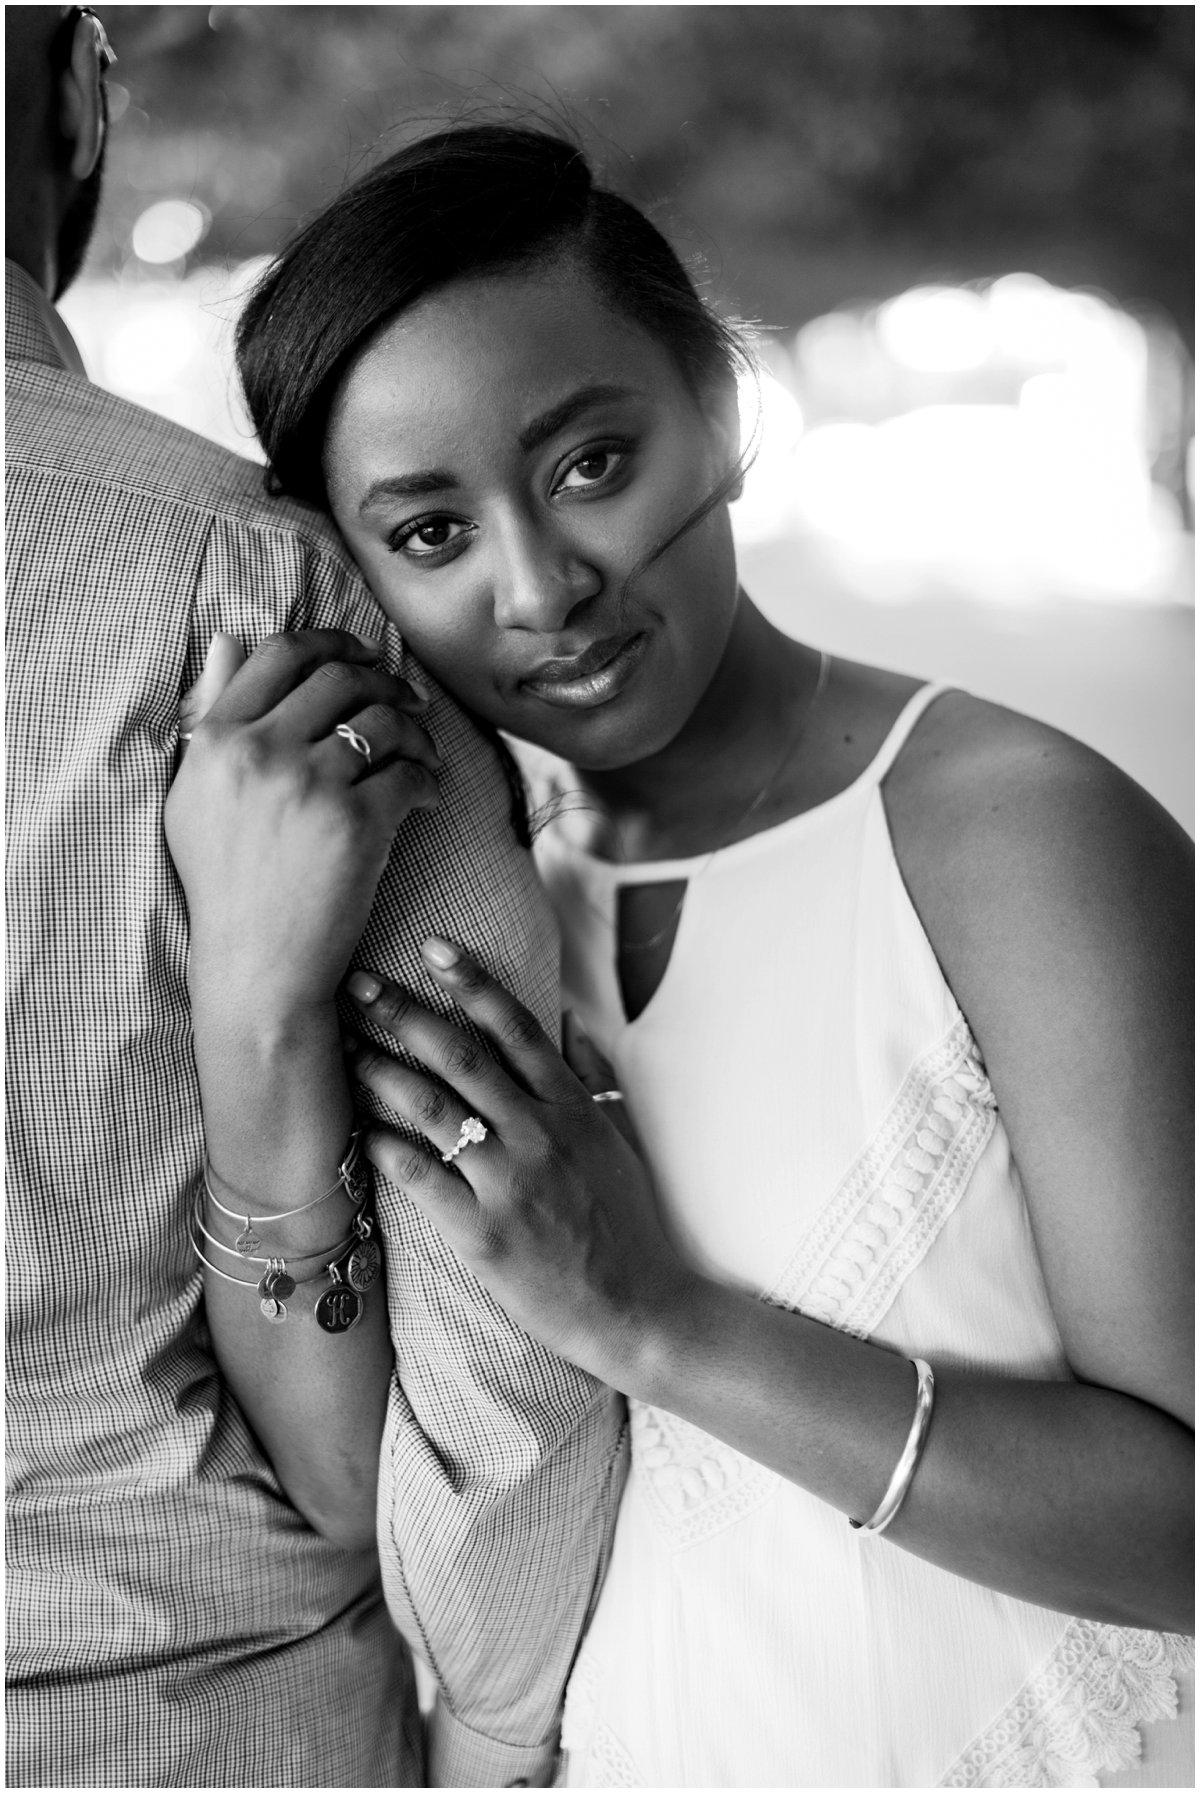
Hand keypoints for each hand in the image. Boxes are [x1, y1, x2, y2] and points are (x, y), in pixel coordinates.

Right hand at [165, 629, 439, 1017]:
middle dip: (386, 680)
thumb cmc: (226, 882)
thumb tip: (226, 641)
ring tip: (423, 751)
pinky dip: (429, 779)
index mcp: (217, 740)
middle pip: (342, 677)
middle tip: (408, 700)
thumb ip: (209, 716)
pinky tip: (428, 794)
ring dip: (416, 730)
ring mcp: (311, 786)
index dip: (332, 641)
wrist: (256, 965)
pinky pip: (411, 773)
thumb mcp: (194, 795)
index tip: (363, 655)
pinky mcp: (358, 823)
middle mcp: (261, 753)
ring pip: (386, 720)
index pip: (281, 653)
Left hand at [345, 939, 693, 1383]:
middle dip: (404, 1013)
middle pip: (462, 1056)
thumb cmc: (629, 1226)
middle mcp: (540, 1134)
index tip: (433, 946)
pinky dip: (388, 1151)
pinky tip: (359, 1132)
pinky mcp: (485, 1234)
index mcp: (572, 1108)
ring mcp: (511, 1183)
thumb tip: (571, 1028)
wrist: (640, 1308)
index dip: (472, 982)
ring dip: (383, 1071)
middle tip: (359, 984)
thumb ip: (590, 1082)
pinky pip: (424, 1181)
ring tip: (345, 1047)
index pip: (516, 1028)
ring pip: (435, 1109)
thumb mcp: (620, 1142)